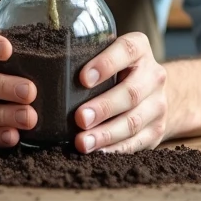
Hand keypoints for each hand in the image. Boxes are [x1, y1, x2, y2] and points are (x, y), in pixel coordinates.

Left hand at [74, 32, 167, 153]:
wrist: (152, 92)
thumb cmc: (116, 70)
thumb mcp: (108, 54)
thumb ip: (85, 56)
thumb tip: (42, 68)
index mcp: (139, 49)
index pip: (127, 50)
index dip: (106, 64)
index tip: (83, 78)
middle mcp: (153, 75)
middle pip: (131, 92)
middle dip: (104, 107)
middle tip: (79, 118)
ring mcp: (158, 104)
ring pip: (133, 121)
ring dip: (106, 134)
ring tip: (83, 142)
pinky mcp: (156, 129)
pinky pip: (136, 142)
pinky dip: (115, 149)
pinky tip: (97, 151)